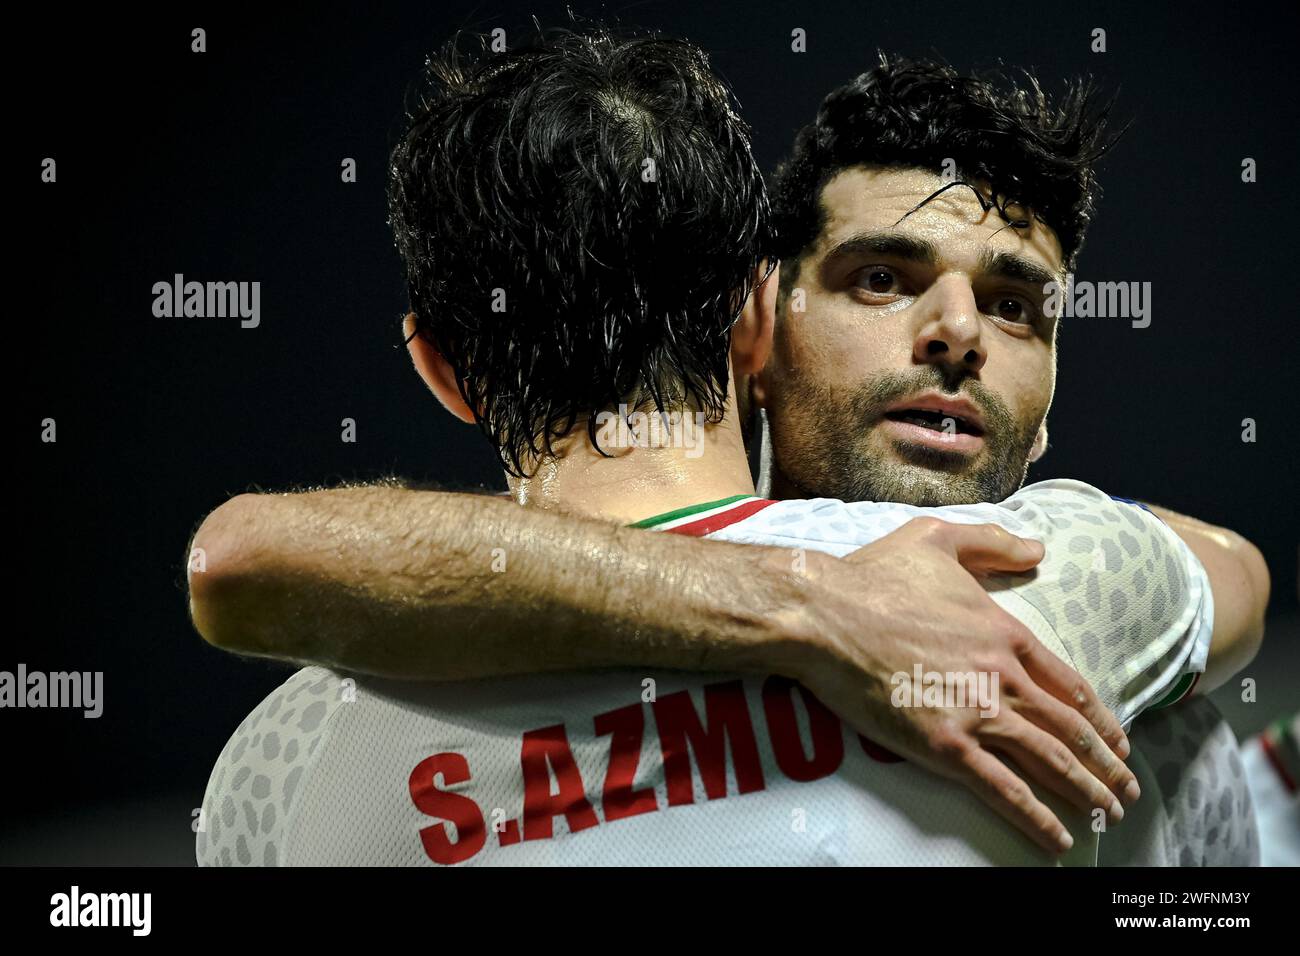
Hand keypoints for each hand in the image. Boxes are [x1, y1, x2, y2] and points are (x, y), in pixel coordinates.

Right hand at [772, 517, 1138, 854]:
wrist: (823, 614)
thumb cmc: (872, 576)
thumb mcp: (936, 539)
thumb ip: (991, 542)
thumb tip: (1037, 547)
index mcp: (1003, 632)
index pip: (1067, 684)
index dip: (1099, 718)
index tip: (1117, 742)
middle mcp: (1001, 676)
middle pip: (1069, 729)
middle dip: (1106, 765)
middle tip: (1126, 791)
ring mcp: (976, 713)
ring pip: (1048, 762)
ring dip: (1086, 793)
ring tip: (1108, 816)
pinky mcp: (944, 746)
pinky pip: (1003, 790)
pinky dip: (1036, 818)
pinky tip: (1058, 839)